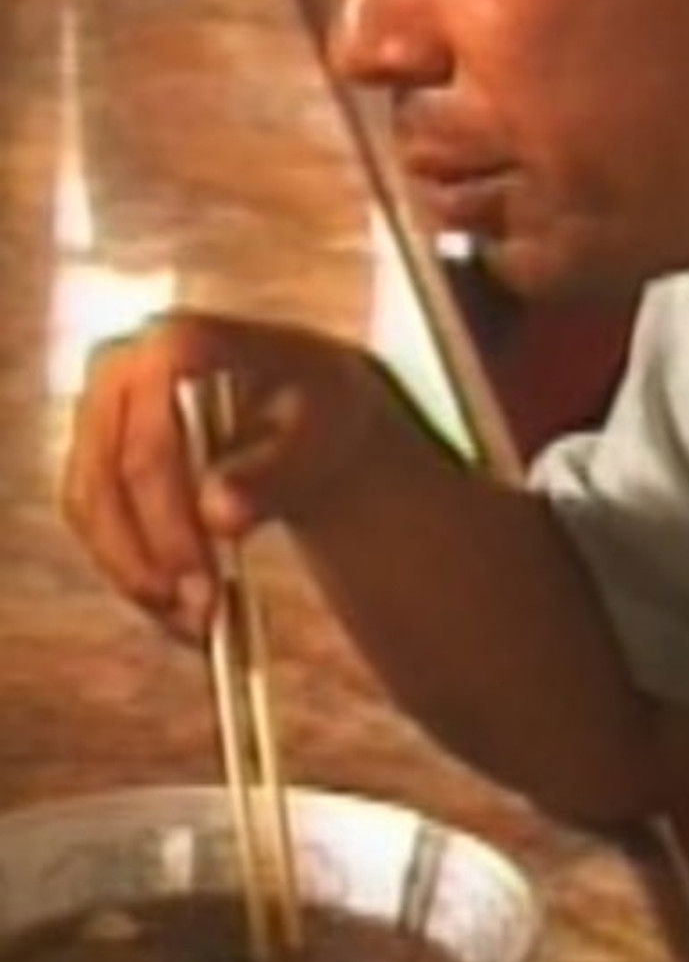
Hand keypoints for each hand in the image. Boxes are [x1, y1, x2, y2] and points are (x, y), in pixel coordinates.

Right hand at [62, 310, 392, 637]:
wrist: (304, 405)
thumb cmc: (321, 406)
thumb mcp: (323, 432)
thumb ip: (275, 472)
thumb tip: (216, 517)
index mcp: (184, 338)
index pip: (157, 418)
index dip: (170, 496)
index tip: (208, 559)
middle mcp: (125, 364)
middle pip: (117, 468)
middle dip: (158, 549)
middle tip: (205, 613)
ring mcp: (98, 409)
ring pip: (93, 505)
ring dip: (139, 573)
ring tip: (200, 623)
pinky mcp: (91, 455)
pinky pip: (94, 525)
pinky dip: (132, 573)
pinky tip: (181, 611)